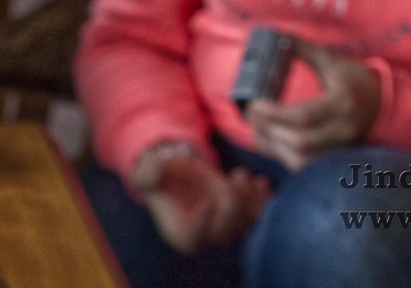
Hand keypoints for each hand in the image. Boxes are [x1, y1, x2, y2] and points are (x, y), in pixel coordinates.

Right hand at [130, 143, 269, 252]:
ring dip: (250, 202)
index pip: (192, 239)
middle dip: (233, 204)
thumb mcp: (149, 173)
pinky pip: (258, 215)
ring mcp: (226, 227)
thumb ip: (148, 174)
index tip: (206, 203)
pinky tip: (260, 182)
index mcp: (180, 232)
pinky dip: (263, 202)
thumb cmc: (162, 177)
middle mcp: (205, 236)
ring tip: (242, 175)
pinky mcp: (241, 215)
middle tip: (236, 175)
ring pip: (245, 224)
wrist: (181, 174)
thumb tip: (154, 171)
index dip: (201, 226)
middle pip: (225, 232)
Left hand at [244, 39, 382, 171]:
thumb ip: (304, 49)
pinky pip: (305, 166)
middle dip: (269, 131)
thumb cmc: (355, 80)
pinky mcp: (335, 159)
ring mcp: (341, 148)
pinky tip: (270, 142)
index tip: (255, 105)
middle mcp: (344, 129)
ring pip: (301, 160)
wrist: (384, 104)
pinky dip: (283, 156)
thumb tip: (275, 35)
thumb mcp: (332, 60)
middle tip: (250, 116)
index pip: (304, 116)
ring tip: (256, 130)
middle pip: (300, 141)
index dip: (275, 114)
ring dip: (272, 147)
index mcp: (343, 102)